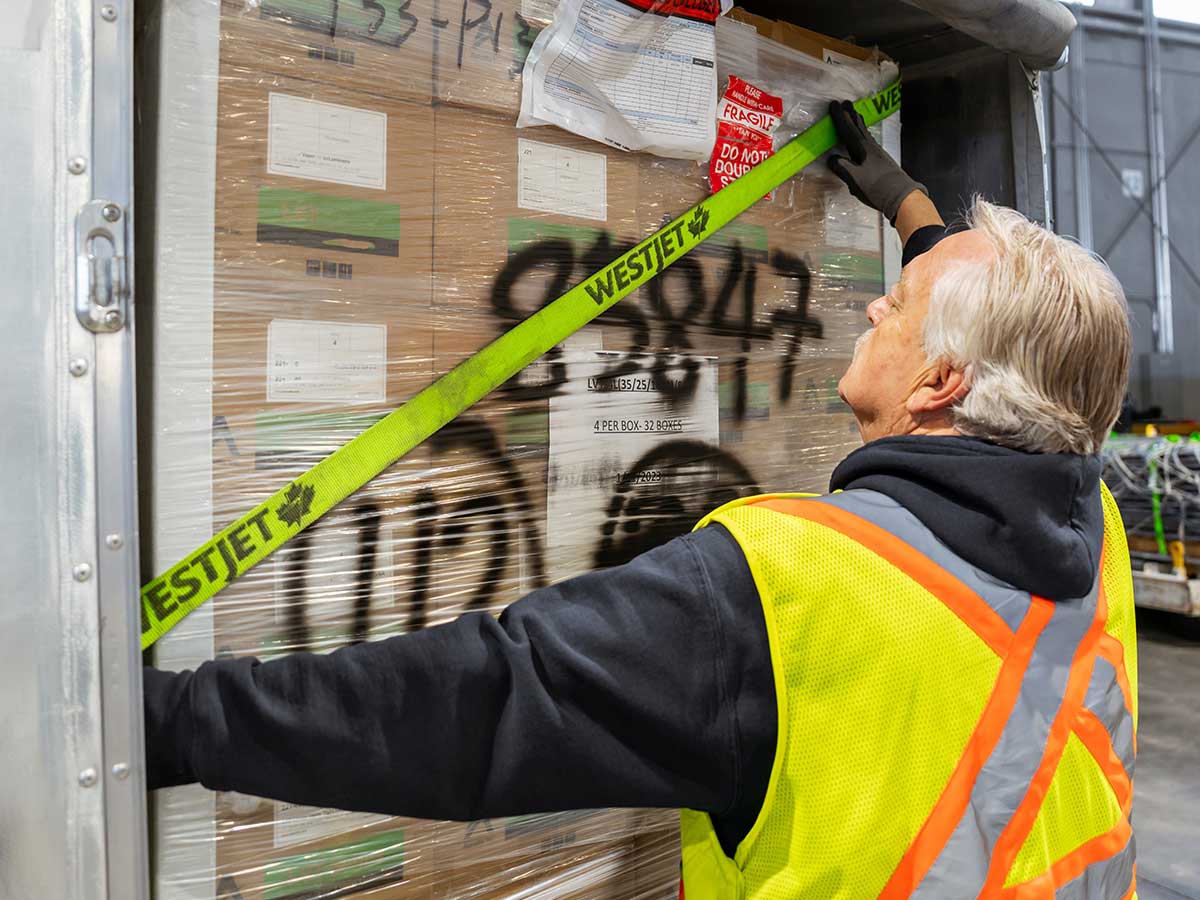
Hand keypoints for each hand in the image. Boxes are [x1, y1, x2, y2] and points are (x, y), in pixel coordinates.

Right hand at [827, 100, 927, 224]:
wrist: (900, 195)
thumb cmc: (876, 187)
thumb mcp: (854, 179)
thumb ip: (842, 167)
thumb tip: (832, 159)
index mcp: (861, 149)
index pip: (847, 130)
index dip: (839, 118)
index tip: (834, 105)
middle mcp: (870, 147)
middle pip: (858, 128)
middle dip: (851, 115)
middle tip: (847, 103)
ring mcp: (878, 153)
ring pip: (865, 133)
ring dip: (859, 123)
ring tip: (856, 115)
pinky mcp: (882, 160)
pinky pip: (869, 141)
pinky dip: (864, 135)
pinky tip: (865, 138)